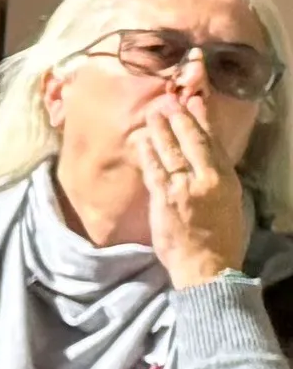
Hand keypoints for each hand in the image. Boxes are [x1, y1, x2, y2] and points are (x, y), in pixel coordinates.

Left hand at [136, 99, 254, 288]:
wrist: (208, 266)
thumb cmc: (220, 238)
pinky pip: (153, 170)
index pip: (214, 143)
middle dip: (180, 119)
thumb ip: (216, 181)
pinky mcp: (164, 199)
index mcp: (227, 180)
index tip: (196, 103)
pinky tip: (140, 140)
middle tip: (169, 102)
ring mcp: (185, 187)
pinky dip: (146, 153)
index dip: (203, 121)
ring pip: (171, 152)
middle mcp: (208, 179)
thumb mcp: (229, 204)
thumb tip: (206, 162)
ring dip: (160, 131)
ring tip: (152, 114)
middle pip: (192, 142)